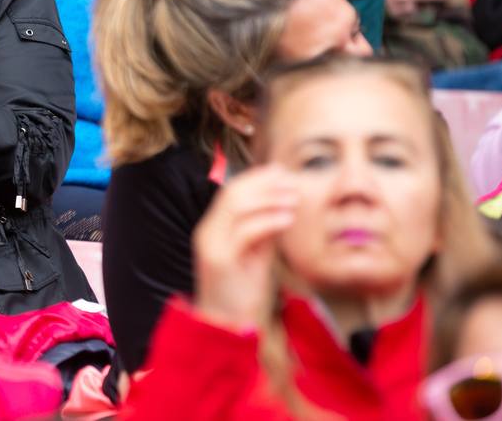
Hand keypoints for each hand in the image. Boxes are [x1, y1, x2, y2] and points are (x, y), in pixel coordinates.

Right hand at [193, 165, 298, 331]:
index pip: (231, 192)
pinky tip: (287, 219)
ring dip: (269, 198)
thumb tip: (282, 206)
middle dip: (265, 183)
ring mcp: (211, 245)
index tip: (282, 172)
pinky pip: (245, 231)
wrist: (226, 328)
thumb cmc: (243, 293)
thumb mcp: (257, 255)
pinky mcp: (220, 260)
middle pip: (233, 194)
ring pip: (236, 207)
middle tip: (292, 181)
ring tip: (294, 198)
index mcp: (213, 228)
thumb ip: (265, 231)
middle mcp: (207, 232)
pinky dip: (268, 221)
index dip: (257, 178)